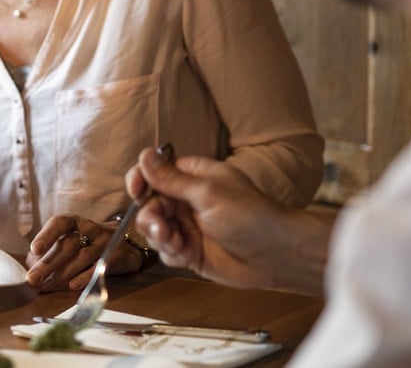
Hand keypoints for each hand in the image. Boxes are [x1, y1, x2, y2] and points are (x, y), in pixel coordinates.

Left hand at [24, 214, 141, 292]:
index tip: (34, 249)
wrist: (126, 246)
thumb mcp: (70, 241)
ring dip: (62, 274)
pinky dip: (84, 277)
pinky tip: (72, 286)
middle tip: (33, 279)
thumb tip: (31, 265)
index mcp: (74, 222)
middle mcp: (89, 228)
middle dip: (48, 263)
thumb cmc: (88, 243)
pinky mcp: (115, 256)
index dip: (46, 235)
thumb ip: (50, 251)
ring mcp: (104, 242)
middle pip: (67, 245)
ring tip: (46, 286)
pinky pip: (98, 267)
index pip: (59, 223)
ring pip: (81, 257)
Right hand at [125, 147, 291, 289]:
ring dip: (159, 235)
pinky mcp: (190, 251)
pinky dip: (171, 252)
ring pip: (154, 228)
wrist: (275, 255)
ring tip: (174, 242)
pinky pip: (165, 250)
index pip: (156, 171)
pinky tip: (185, 254)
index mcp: (194, 176)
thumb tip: (144, 156)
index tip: (135, 190)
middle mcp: (188, 200)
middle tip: (161, 227)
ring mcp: (188, 226)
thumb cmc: (250, 215)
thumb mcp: (207, 192)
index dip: (141, 179)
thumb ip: (171, 178)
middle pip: (149, 203)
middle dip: (150, 216)